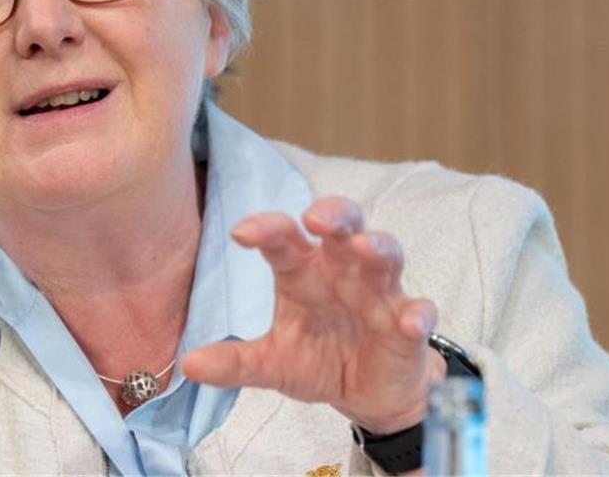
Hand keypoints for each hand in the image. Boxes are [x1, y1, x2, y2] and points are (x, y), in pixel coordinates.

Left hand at [181, 196, 446, 433]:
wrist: (366, 394)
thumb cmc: (318, 359)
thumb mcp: (272, 363)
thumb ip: (235, 362)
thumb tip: (188, 366)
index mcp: (302, 272)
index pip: (283, 239)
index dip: (265, 229)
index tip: (241, 233)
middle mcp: (342, 271)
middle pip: (343, 225)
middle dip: (333, 214)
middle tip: (316, 219)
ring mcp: (380, 294)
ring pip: (385, 255)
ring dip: (378, 247)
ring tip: (365, 248)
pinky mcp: (409, 325)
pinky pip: (420, 312)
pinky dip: (418, 314)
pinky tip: (411, 320)